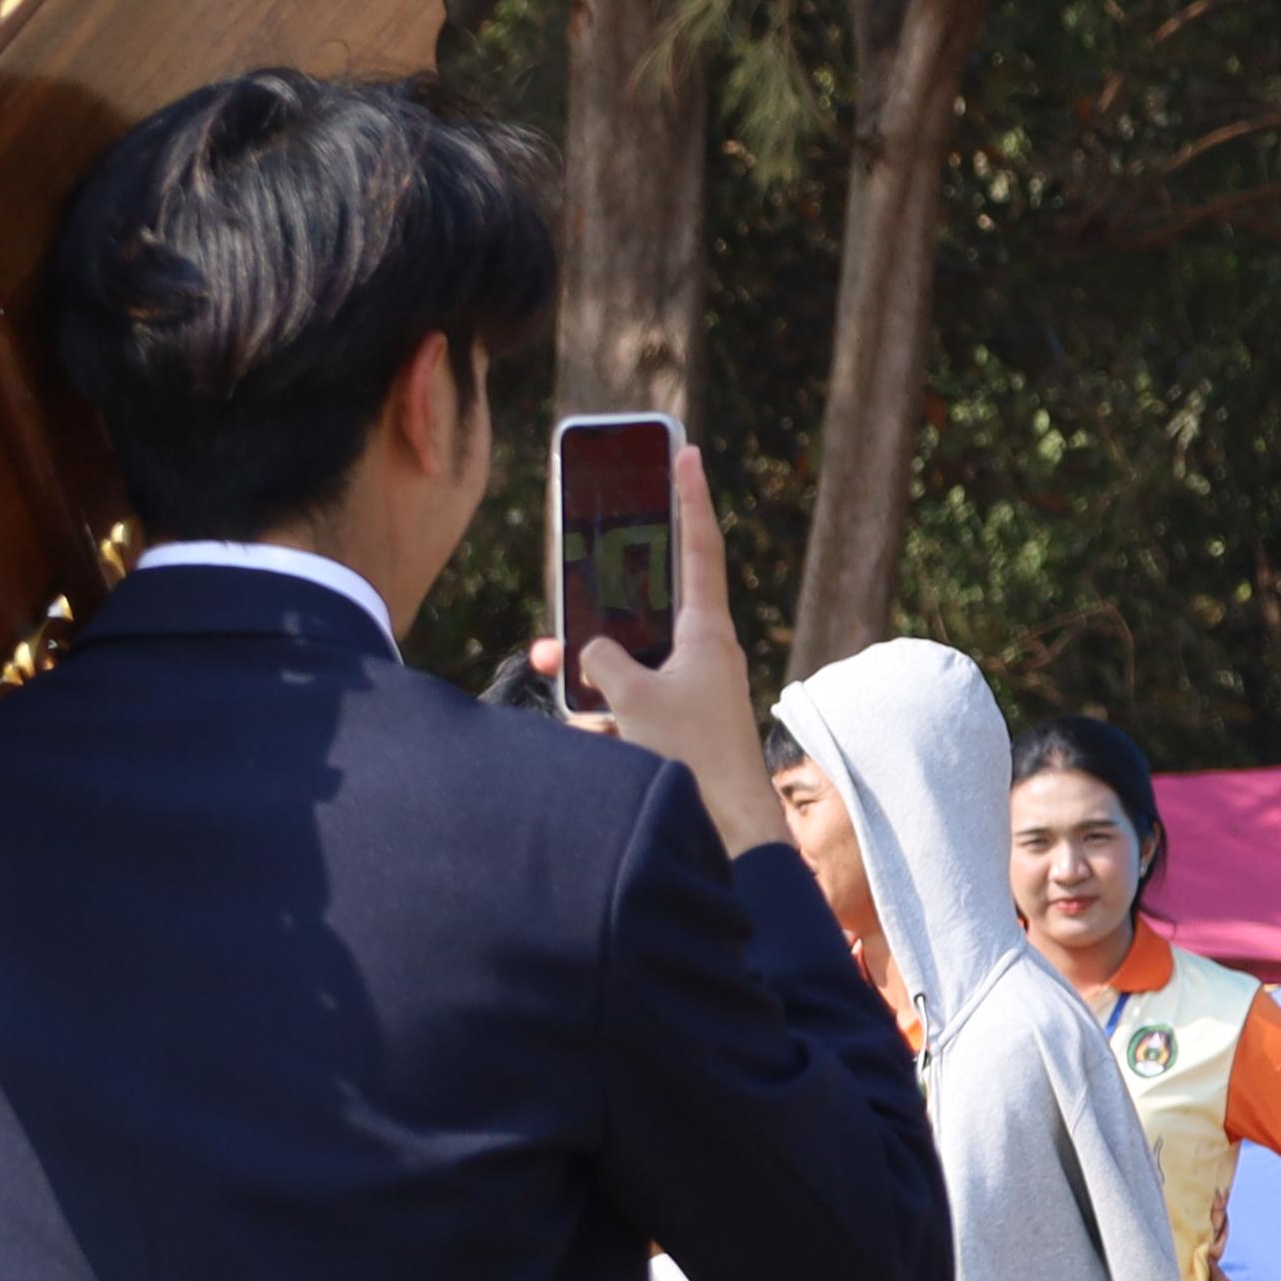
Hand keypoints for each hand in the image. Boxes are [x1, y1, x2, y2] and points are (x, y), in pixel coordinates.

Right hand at [531, 435, 770, 850]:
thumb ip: (602, 661)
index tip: (686, 454)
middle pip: (652, 601)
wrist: (726, 826)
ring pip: (632, 655)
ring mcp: (692, 687)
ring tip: (554, 666)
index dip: (690, 498)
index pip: (699, 547)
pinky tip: (581, 732)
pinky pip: (630, 700)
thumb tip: (589, 651)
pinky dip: (602, 711)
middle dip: (608, 593)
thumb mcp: (631, 698)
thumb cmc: (689, 755)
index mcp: (706, 631)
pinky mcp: (679, 721)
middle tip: (586, 565)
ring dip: (594, 663)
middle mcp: (704, 652)